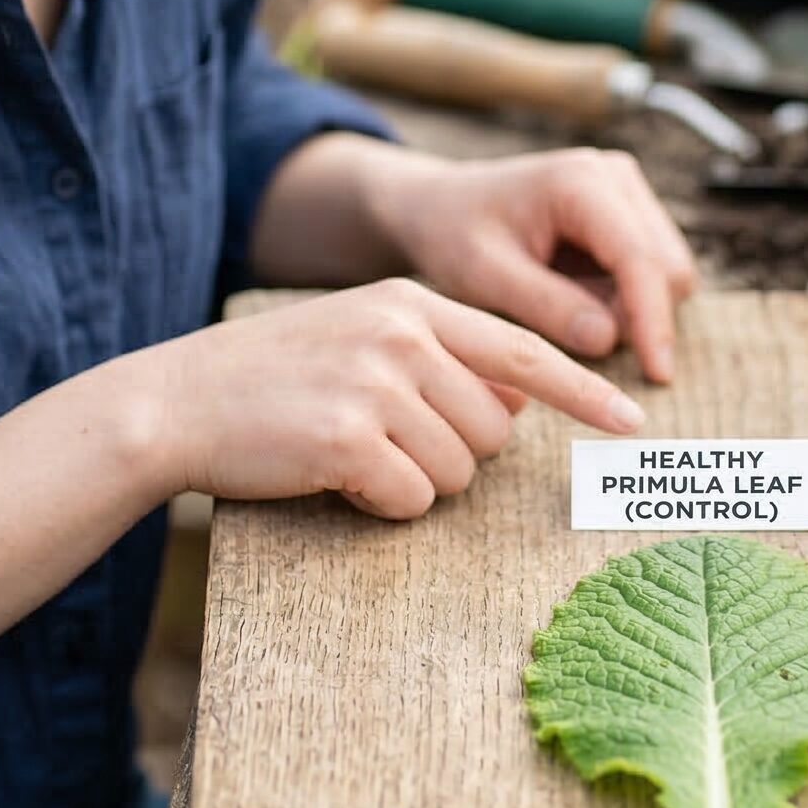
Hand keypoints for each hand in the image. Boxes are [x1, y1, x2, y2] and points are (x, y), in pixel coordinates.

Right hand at [157, 277, 645, 517]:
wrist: (175, 402)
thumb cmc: (273, 379)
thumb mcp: (360, 338)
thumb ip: (437, 356)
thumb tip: (516, 400)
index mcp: (412, 304)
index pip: (523, 348)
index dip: (583, 390)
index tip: (632, 420)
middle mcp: (403, 335)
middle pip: (494, 430)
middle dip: (454, 454)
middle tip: (385, 441)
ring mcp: (376, 384)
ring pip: (458, 472)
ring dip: (414, 481)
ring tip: (351, 453)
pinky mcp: (348, 438)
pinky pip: (411, 499)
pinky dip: (380, 503)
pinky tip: (333, 476)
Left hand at [369, 146, 699, 384]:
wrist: (439, 207)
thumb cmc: (454, 234)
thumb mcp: (486, 275)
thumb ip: (547, 306)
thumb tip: (610, 339)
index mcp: (581, 182)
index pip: (640, 258)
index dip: (653, 319)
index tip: (657, 374)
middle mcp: (615, 176)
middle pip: (667, 265)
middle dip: (637, 315)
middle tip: (570, 334)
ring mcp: (626, 191)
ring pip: (666, 271)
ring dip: (628, 308)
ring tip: (557, 305)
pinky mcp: (627, 212)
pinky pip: (650, 271)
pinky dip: (622, 298)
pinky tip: (571, 294)